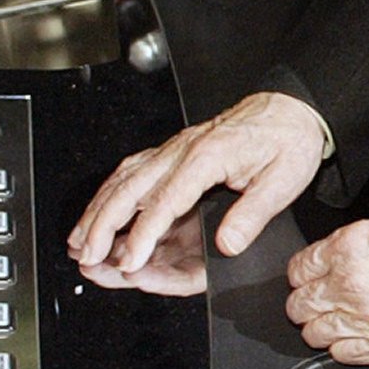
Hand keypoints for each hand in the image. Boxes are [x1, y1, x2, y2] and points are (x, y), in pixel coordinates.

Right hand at [68, 90, 327, 287]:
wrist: (290, 108)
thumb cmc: (288, 140)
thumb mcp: (283, 180)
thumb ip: (252, 213)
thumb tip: (227, 243)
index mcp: (208, 157)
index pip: (165, 202)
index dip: (143, 235)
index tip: (128, 261)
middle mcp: (183, 150)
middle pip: (131, 188)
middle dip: (103, 224)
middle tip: (86, 255)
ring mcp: (175, 149)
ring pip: (125, 179)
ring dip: (98, 209)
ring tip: (78, 240)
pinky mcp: (175, 152)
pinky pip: (133, 171)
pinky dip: (110, 192)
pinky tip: (99, 209)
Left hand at [285, 200, 368, 363]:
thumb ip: (359, 244)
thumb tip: (343, 256)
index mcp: (350, 248)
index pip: (300, 267)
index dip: (302, 271)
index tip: (306, 274)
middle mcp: (352, 286)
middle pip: (301, 304)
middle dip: (303, 300)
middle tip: (310, 298)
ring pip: (316, 334)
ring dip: (318, 326)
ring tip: (327, 320)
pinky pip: (347, 355)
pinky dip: (341, 348)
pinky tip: (348, 338)